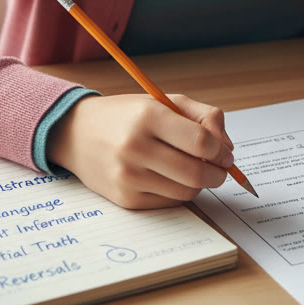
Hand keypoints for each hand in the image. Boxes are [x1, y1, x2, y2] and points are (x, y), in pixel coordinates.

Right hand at [48, 93, 234, 208]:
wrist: (76, 133)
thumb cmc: (126, 116)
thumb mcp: (163, 101)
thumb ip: (202, 116)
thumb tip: (227, 147)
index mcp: (148, 116)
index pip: (201, 142)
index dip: (221, 151)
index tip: (226, 153)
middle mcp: (136, 147)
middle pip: (196, 172)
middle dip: (218, 173)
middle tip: (221, 168)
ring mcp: (128, 176)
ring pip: (185, 192)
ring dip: (200, 184)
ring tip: (196, 170)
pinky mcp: (125, 199)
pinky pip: (168, 203)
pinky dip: (179, 193)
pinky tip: (173, 179)